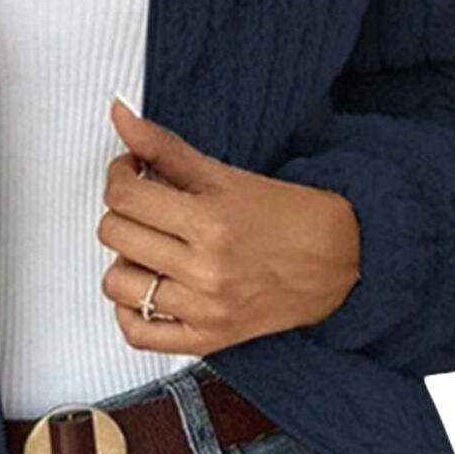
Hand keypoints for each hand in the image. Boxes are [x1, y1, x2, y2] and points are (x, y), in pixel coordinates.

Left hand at [98, 97, 361, 353]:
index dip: (119, 175)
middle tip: (145, 206)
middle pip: (115, 235)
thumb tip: (120, 115)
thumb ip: (164, 147)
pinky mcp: (207, 338)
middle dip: (122, 212)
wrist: (339, 258)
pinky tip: (147, 289)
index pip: (124, 196)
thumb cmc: (283, 215)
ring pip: (116, 284)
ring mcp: (205, 309)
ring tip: (149, 249)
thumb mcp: (223, 174)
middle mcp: (205, 269)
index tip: (132, 171)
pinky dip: (131, 310)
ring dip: (124, 261)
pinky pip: (137, 333)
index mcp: (210, 221)